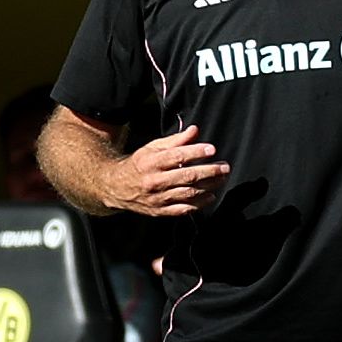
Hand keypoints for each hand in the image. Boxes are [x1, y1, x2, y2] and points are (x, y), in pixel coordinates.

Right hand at [103, 128, 226, 217]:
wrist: (116, 187)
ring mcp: (158, 198)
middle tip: (224, 167)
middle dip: (209, 171)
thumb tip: (195, 131)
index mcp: (152, 162)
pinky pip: (183, 209)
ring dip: (208, 187)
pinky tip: (210, 196)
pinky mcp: (160, 211)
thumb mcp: (153, 148)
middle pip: (187, 176)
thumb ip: (175, 140)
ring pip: (188, 193)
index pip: (177, 156)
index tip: (211, 149)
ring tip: (221, 179)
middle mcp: (155, 181)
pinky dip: (199, 204)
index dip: (196, 152)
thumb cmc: (139, 164)